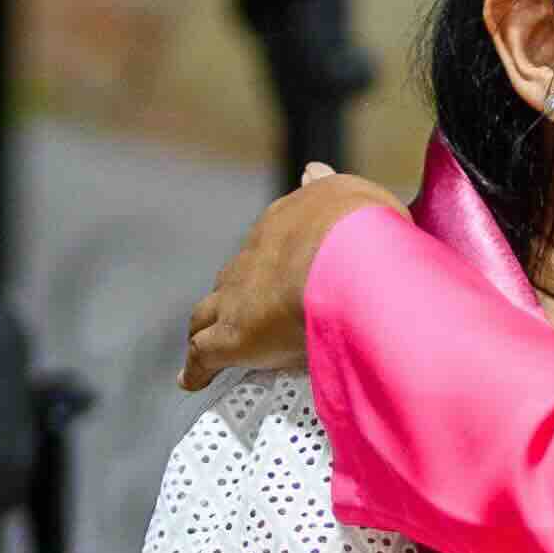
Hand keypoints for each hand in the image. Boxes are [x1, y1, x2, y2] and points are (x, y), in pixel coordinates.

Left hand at [181, 167, 398, 388]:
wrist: (347, 258)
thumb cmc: (361, 229)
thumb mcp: (355, 195)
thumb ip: (330, 190)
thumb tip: (314, 173)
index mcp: (285, 224)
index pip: (268, 245)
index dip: (268, 263)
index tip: (273, 274)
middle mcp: (252, 258)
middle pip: (231, 279)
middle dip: (233, 295)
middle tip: (240, 314)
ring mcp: (237, 298)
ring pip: (207, 313)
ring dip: (206, 327)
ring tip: (204, 342)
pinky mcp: (231, 337)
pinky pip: (203, 354)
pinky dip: (197, 368)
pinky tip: (192, 379)